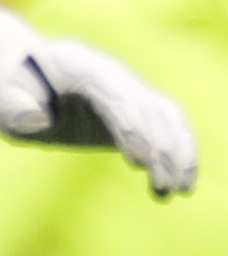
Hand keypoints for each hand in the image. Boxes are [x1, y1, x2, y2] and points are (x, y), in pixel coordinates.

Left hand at [0, 9, 196, 197]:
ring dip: (179, 151)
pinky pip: (167, 125)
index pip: (116, 98)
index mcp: (82, 66)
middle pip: (148, 109)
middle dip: (162, 148)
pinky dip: (181, 149)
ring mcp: (130, 89)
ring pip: (166, 116)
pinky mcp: (136, 109)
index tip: (140, 163)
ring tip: (182, 189)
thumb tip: (36, 120)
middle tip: (166, 187)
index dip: (131, 127)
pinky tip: (183, 181)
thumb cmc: (13, 89)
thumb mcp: (4, 97)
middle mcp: (115, 75)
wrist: (31, 73)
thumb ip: (15, 106)